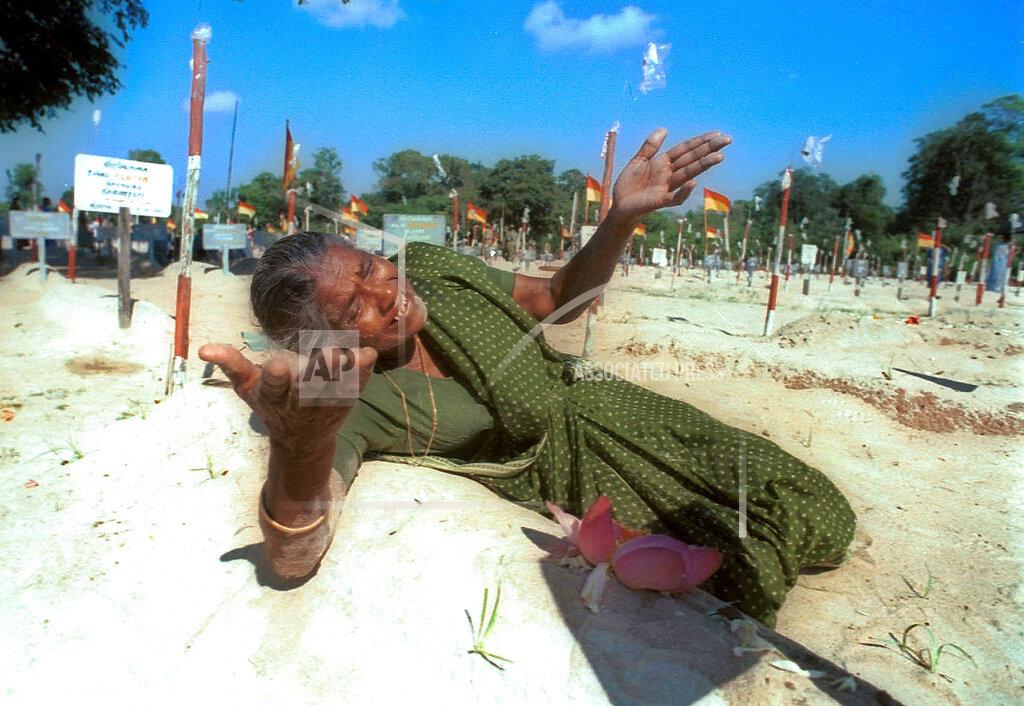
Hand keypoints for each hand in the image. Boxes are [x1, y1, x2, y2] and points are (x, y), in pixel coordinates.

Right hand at [198, 343, 377, 456]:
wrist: (303, 439)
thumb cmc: (271, 405)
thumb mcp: (248, 388)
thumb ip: (232, 365)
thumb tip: (204, 349)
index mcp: (275, 395)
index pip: (273, 386)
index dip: (276, 377)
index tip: (277, 365)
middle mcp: (301, 400)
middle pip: (311, 385)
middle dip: (320, 372)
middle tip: (329, 356)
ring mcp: (327, 401)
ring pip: (337, 385)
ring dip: (346, 372)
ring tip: (353, 355)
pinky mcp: (347, 400)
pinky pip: (357, 385)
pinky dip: (363, 373)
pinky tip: (368, 355)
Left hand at [609, 128, 730, 227]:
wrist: (619, 206)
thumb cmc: (629, 185)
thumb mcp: (638, 161)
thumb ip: (650, 147)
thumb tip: (663, 129)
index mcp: (663, 162)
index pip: (685, 149)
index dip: (700, 141)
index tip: (717, 134)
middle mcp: (669, 174)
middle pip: (691, 159)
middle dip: (708, 149)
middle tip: (727, 140)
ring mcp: (666, 187)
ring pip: (688, 174)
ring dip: (703, 166)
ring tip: (719, 157)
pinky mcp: (659, 201)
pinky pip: (674, 197)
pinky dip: (684, 191)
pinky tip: (693, 184)